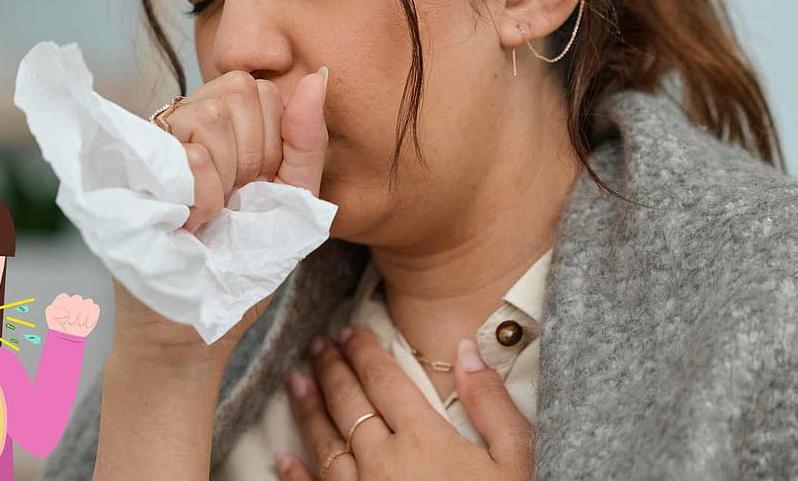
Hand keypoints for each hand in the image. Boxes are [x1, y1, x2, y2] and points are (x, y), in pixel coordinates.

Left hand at [44, 292, 100, 336]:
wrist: (68, 337)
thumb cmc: (58, 326)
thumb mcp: (50, 318)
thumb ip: (52, 310)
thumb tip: (66, 311)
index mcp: (63, 300)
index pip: (64, 297)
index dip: (64, 309)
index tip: (63, 319)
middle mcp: (74, 301)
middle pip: (77, 298)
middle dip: (74, 312)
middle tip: (71, 322)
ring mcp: (84, 305)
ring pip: (88, 301)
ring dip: (84, 314)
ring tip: (79, 324)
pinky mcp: (92, 311)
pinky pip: (95, 308)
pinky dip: (92, 317)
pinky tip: (87, 325)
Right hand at [111, 68, 329, 356]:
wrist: (189, 328)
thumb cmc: (239, 267)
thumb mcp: (291, 201)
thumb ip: (306, 141)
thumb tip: (318, 76)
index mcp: (220, 126)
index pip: (259, 87)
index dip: (271, 141)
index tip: (256, 188)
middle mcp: (179, 122)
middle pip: (237, 91)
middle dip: (252, 155)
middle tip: (231, 201)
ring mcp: (149, 142)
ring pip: (210, 117)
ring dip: (225, 179)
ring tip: (208, 215)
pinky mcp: (128, 169)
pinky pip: (187, 154)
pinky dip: (203, 197)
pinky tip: (190, 224)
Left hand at [276, 327, 534, 480]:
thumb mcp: (516, 459)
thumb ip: (491, 403)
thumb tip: (465, 348)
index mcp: (424, 438)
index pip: (385, 380)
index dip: (365, 352)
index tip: (350, 330)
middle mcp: (383, 462)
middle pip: (348, 404)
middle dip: (331, 369)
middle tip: (316, 344)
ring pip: (324, 444)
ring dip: (307, 409)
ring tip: (295, 381)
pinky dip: (295, 476)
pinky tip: (282, 459)